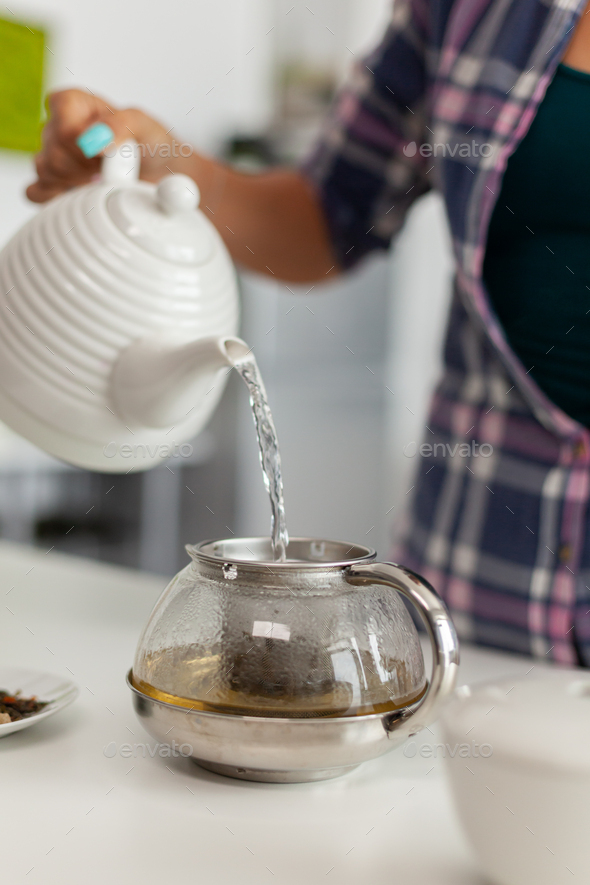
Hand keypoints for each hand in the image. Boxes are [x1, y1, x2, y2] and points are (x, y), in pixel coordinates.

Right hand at [26, 89, 175, 202]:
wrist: (157, 174)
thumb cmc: (149, 143)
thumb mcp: (145, 127)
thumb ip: (121, 125)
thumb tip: (94, 141)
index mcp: (74, 103)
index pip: (60, 117)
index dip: (81, 140)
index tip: (102, 152)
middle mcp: (57, 126)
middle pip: (53, 151)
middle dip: (84, 167)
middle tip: (109, 170)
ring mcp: (51, 155)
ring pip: (44, 170)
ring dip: (75, 183)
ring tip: (100, 180)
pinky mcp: (51, 182)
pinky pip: (36, 192)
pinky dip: (58, 199)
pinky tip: (82, 197)